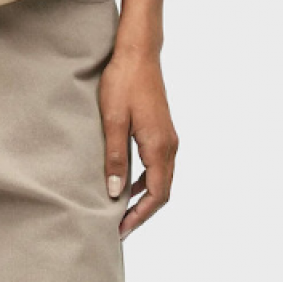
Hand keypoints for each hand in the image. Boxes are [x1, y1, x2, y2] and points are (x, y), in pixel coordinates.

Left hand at [99, 46, 178, 240]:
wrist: (138, 51)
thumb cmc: (123, 81)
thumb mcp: (113, 119)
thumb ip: (115, 156)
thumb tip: (115, 192)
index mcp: (159, 147)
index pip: (156, 195)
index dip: (139, 216)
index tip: (121, 230)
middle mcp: (170, 146)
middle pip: (162, 191)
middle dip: (142, 212)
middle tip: (119, 226)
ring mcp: (168, 137)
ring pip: (162, 178)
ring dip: (145, 197)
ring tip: (122, 210)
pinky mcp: (162, 130)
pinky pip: (159, 165)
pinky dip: (146, 180)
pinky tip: (128, 181)